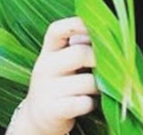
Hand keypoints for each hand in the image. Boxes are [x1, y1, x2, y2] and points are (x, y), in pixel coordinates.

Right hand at [8, 17, 97, 134]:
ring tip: (95, 89)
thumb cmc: (57, 84)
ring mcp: (47, 89)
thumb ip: (76, 47)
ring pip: (88, 82)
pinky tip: (87, 103)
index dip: (77, 24)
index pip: (57, 30)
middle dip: (99, 60)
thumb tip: (104, 37)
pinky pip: (84, 103)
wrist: (36, 117)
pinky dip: (91, 104)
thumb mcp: (60, 62)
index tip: (96, 26)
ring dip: (99, 87)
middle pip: (79, 53)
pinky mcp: (54, 110)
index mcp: (48, 52)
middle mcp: (44, 67)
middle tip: (106, 67)